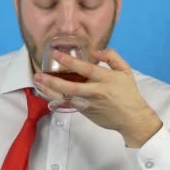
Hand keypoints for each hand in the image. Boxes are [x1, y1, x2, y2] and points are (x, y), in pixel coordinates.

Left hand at [34, 48, 161, 147]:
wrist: (132, 118)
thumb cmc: (128, 93)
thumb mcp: (125, 70)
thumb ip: (112, 57)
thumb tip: (95, 51)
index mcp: (106, 79)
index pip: (85, 69)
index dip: (69, 61)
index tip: (55, 54)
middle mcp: (95, 92)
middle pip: (70, 87)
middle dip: (52, 81)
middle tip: (38, 74)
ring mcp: (88, 103)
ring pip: (65, 97)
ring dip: (49, 90)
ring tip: (37, 81)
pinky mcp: (84, 111)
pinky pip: (66, 104)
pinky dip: (54, 98)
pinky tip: (45, 91)